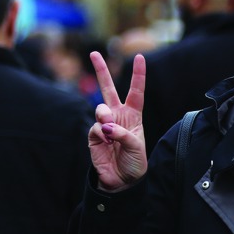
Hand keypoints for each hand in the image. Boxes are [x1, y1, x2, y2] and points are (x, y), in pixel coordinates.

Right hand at [88, 52, 146, 191]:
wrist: (122, 181)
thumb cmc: (135, 162)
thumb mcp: (136, 146)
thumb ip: (122, 133)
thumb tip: (105, 126)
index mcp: (133, 115)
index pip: (136, 91)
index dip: (138, 75)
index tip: (140, 57)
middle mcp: (118, 116)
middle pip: (108, 89)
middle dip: (101, 71)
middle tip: (93, 53)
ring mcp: (104, 125)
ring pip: (100, 109)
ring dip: (105, 117)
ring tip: (110, 132)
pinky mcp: (94, 136)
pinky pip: (95, 128)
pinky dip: (101, 134)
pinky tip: (107, 142)